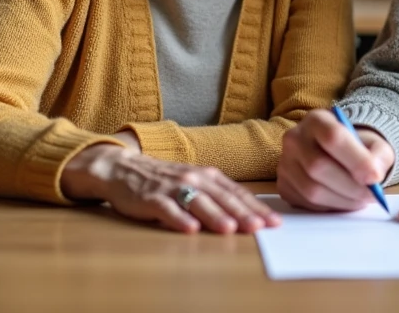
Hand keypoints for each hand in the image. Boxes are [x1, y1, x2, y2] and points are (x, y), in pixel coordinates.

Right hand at [61, 144, 280, 234]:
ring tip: (230, 228)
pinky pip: (166, 209)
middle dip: (243, 213)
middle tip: (260, 227)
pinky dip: (178, 218)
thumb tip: (248, 213)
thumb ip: (217, 195)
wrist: (124, 168)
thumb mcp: (195, 182)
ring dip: (215, 216)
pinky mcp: (151, 198)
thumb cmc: (165, 180)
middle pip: (222, 198)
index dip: (256, 207)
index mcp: (208, 176)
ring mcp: (172, 188)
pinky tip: (189, 228)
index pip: (237, 193)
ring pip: (198, 202)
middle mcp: (194, 179)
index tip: (274, 221)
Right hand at [277, 108, 395, 210]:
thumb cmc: (358, 148)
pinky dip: (330, 207)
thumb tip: (374, 177)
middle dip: (351, 187)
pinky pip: (306, 204)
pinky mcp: (283, 186)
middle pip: (319, 166)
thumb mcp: (375, 144)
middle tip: (372, 195)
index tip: (375, 177)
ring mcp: (285, 163)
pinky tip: (344, 200)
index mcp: (317, 120)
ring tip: (361, 199)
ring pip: (312, 190)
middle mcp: (294, 138)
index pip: (332, 137)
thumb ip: (379, 156)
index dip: (355, 160)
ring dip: (342, 201)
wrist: (338, 154)